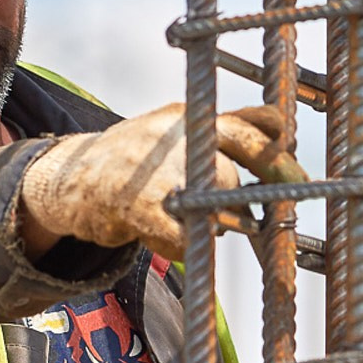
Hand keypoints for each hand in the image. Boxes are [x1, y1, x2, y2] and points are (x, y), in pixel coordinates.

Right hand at [18, 102, 304, 261]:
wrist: (70, 179)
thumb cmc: (136, 160)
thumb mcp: (178, 130)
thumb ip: (224, 130)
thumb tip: (281, 130)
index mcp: (188, 117)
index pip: (246, 121)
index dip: (277, 139)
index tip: (292, 152)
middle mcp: (174, 137)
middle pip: (237, 162)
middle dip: (269, 182)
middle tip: (284, 203)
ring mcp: (155, 171)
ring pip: (215, 200)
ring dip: (223, 219)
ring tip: (209, 221)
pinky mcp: (139, 207)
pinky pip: (186, 235)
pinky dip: (187, 245)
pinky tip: (181, 243)